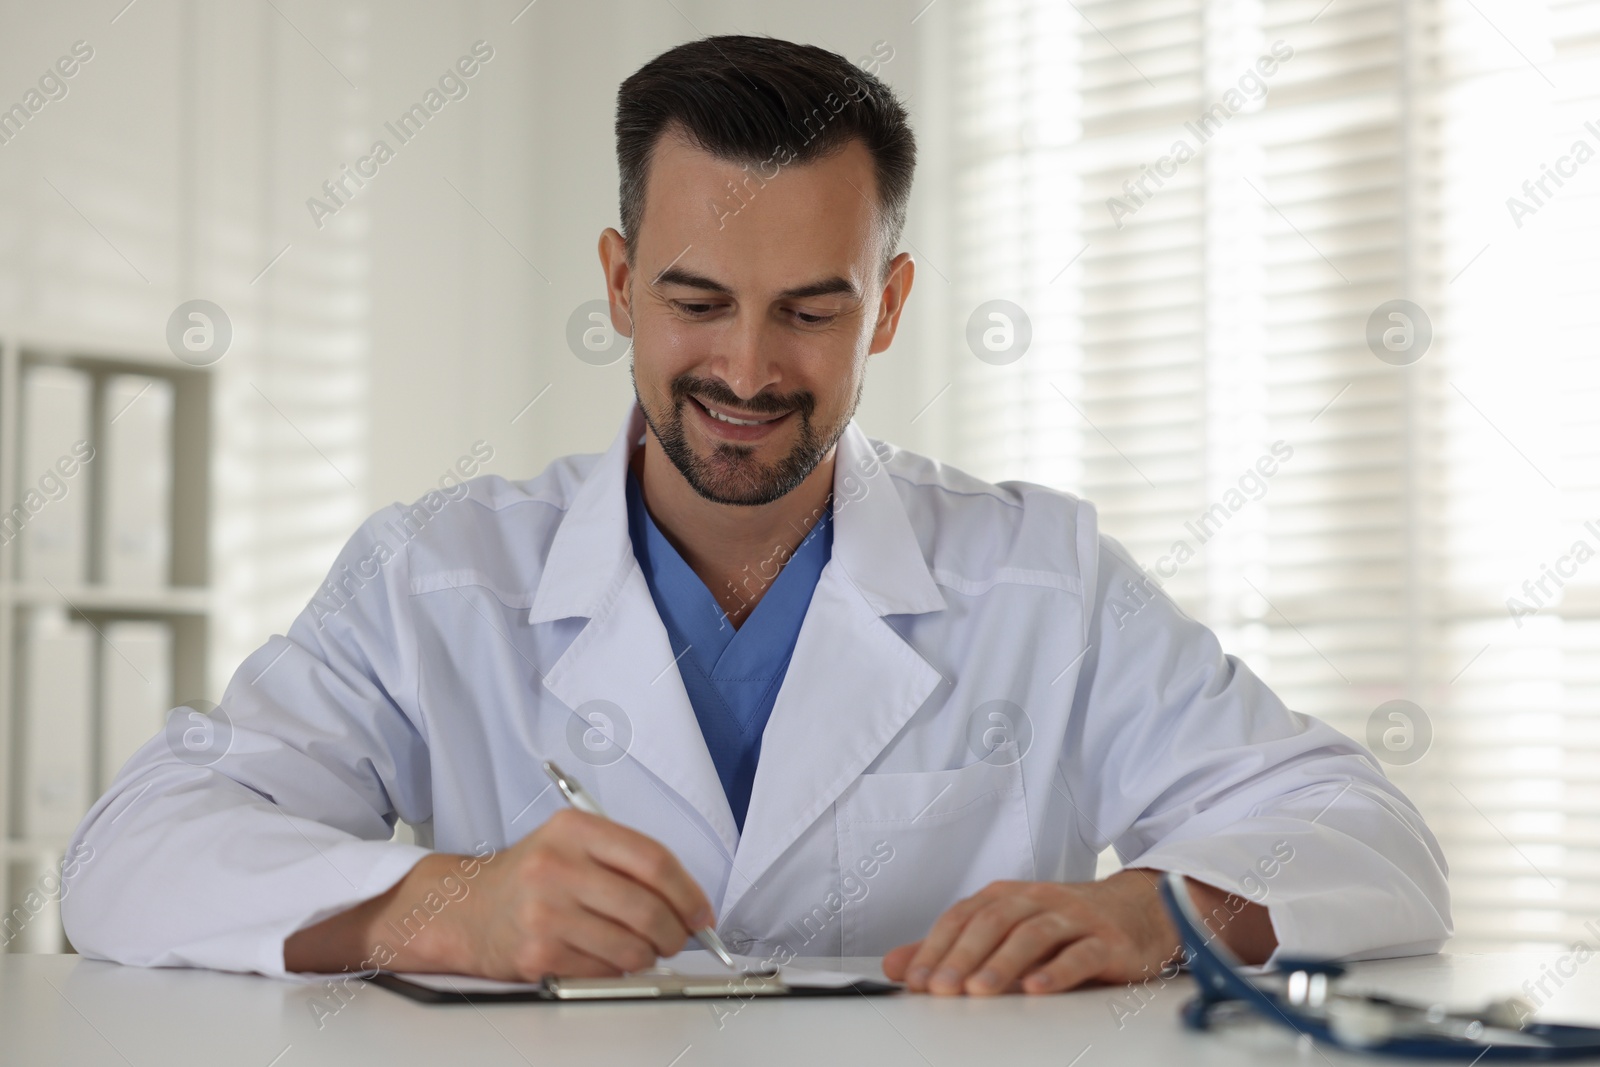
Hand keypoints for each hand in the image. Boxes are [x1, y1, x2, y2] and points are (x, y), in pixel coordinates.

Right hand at [285, 808, 714, 978]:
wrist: (467, 908)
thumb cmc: (531, 876)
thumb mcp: (573, 844)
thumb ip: (628, 861)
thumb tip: (688, 902)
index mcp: (575, 829)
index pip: (652, 860)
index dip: (688, 892)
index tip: (701, 913)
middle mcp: (557, 867)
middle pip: (646, 907)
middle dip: (675, 932)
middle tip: (678, 938)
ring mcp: (545, 912)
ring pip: (629, 946)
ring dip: (648, 956)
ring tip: (641, 949)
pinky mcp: (537, 953)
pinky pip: (603, 971)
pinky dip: (616, 970)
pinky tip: (605, 956)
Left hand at [881, 869, 1272, 994]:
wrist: (1139, 911)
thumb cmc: (1065, 924)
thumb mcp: (1006, 930)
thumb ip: (952, 949)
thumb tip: (896, 965)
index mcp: (1008, 897)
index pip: (963, 917)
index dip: (936, 947)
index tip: (913, 980)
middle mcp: (1038, 900)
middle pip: (993, 922)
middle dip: (961, 956)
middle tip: (938, 989)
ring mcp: (1074, 918)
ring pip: (1032, 935)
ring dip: (1001, 963)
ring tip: (978, 992)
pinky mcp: (1108, 941)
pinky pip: (1080, 954)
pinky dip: (1056, 971)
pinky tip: (1037, 988)